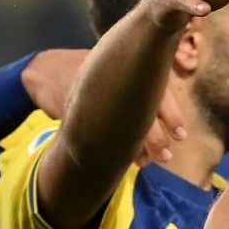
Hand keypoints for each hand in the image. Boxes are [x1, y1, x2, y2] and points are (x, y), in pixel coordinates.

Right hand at [21, 48, 187, 164]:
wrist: (47, 67)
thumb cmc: (91, 71)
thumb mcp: (116, 69)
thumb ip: (141, 87)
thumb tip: (168, 119)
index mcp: (129, 66)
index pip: (157, 89)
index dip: (171, 115)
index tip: (181, 136)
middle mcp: (113, 76)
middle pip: (140, 109)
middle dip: (154, 136)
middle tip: (166, 156)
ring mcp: (91, 89)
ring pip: (118, 121)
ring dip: (134, 145)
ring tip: (146, 163)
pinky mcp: (71, 104)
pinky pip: (93, 127)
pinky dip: (106, 142)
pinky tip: (117, 156)